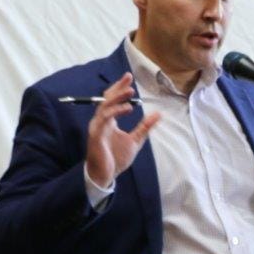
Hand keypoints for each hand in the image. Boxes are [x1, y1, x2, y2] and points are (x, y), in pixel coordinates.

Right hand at [84, 73, 160, 187]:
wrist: (105, 175)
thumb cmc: (116, 158)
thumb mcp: (135, 140)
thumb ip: (145, 127)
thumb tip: (158, 114)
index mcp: (109, 120)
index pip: (113, 100)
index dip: (120, 88)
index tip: (129, 78)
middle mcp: (101, 121)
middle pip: (107, 99)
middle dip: (117, 88)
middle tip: (128, 78)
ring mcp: (97, 127)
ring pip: (105, 107)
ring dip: (117, 98)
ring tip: (129, 91)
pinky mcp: (96, 135)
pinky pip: (104, 120)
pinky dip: (115, 112)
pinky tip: (127, 108)